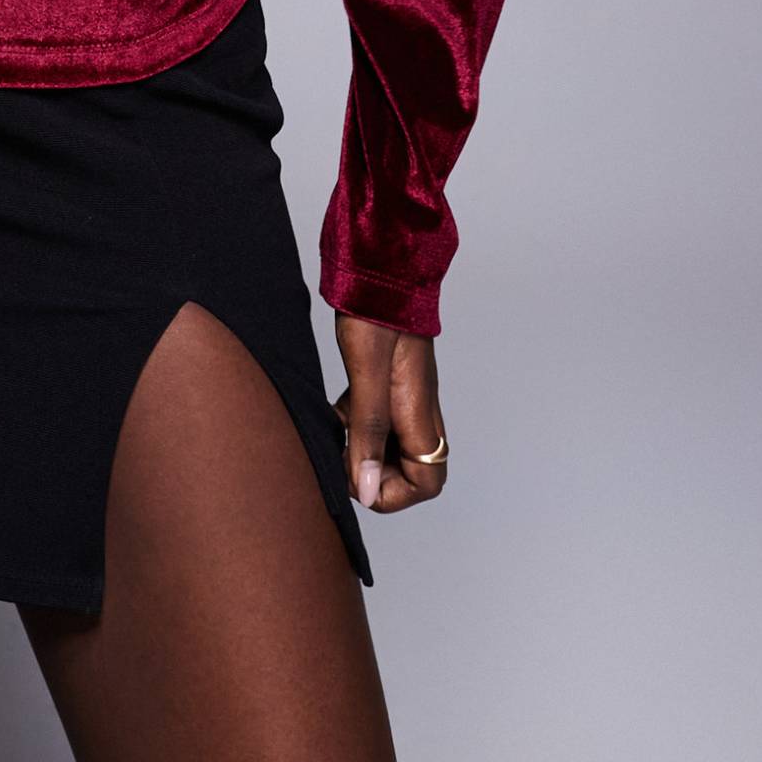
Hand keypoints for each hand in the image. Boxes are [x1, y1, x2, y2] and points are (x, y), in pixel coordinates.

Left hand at [333, 316, 447, 513]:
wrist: (381, 268)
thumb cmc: (377, 315)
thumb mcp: (366, 376)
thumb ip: (368, 433)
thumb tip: (366, 490)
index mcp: (419, 414)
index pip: (426, 482)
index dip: (392, 494)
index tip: (356, 476)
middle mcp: (418, 410)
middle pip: (410, 470)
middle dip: (373, 474)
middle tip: (342, 455)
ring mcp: (405, 396)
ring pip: (391, 446)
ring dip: (362, 449)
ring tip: (335, 432)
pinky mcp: (389, 382)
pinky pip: (378, 421)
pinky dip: (356, 425)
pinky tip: (335, 410)